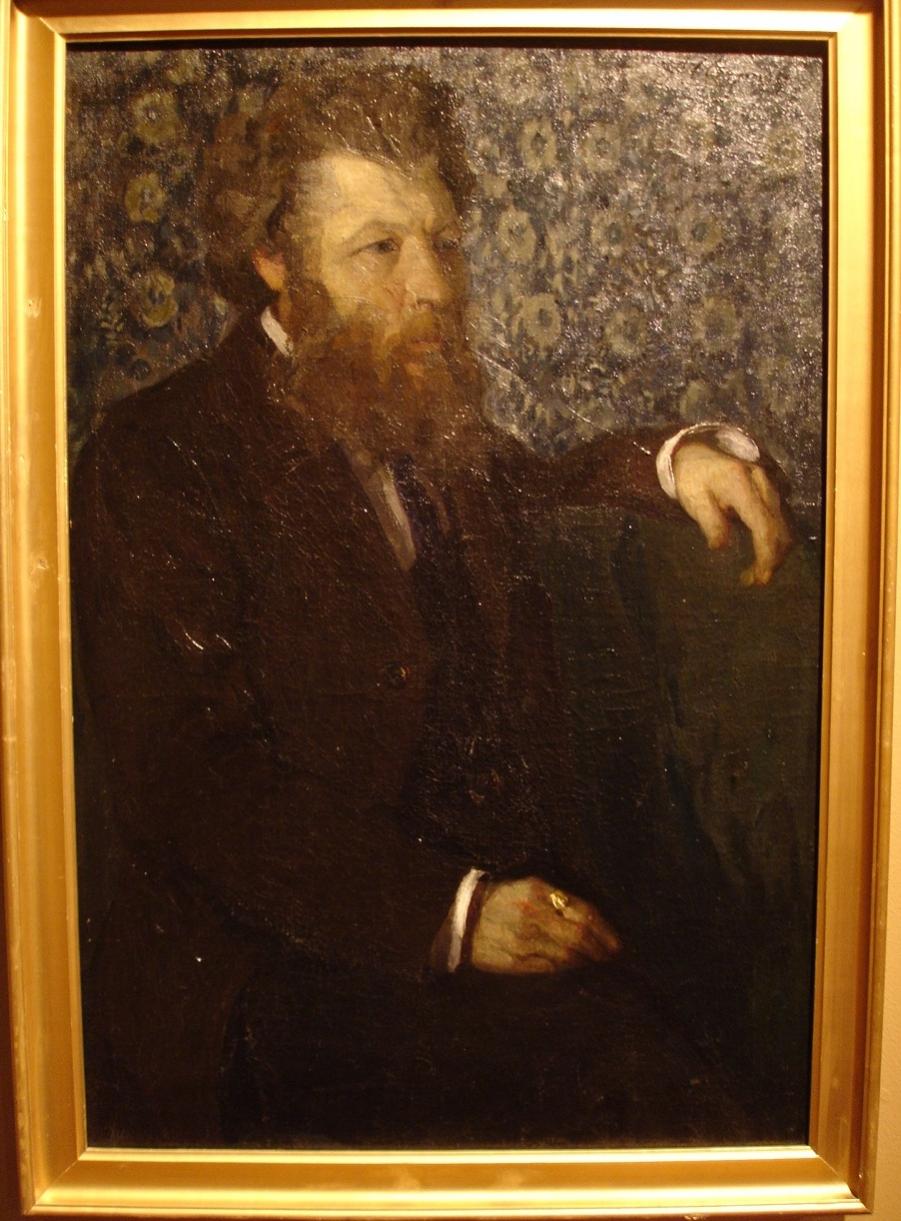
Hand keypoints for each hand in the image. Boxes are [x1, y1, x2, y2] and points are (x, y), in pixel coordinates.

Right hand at [469, 877, 619, 974]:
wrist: (460, 921)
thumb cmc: (498, 899)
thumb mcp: (525, 886)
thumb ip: (556, 898)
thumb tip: (590, 919)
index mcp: (537, 891)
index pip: (583, 912)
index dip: (604, 929)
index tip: (615, 940)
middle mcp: (532, 916)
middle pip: (580, 936)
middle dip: (601, 948)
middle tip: (612, 954)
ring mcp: (524, 941)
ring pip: (568, 955)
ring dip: (586, 960)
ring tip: (595, 960)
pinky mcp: (516, 961)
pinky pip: (551, 967)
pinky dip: (566, 967)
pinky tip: (572, 965)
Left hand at [672, 442, 791, 585]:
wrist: (697, 450)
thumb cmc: (692, 477)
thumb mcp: (693, 498)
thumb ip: (709, 522)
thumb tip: (721, 547)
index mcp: (741, 485)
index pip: (763, 526)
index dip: (766, 555)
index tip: (761, 578)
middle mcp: (763, 483)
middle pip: (779, 529)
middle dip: (771, 560)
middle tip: (752, 581)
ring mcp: (770, 486)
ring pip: (784, 526)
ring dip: (774, 553)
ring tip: (753, 573)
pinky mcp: (772, 491)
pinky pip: (780, 520)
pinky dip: (774, 541)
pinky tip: (760, 555)